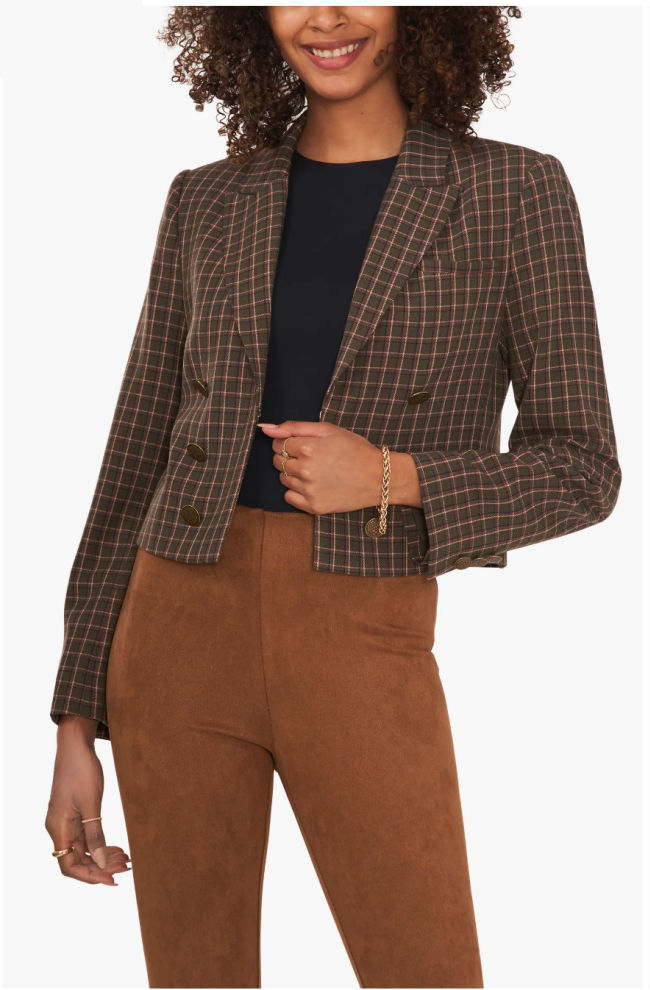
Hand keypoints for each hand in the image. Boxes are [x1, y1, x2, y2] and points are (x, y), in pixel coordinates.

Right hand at [45, 716, 130, 885]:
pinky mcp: (75, 814)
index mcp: (58, 827)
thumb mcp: (91, 802)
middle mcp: (59, 828)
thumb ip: (95, 832)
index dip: (90, 876)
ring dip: (103, 857)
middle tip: (126, 867)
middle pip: (77, 860)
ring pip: (84, 850)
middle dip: (101, 867)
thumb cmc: (81, 769)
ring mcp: (67, 822)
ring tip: (126, 859)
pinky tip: (117, 848)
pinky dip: (101, 844)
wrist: (76, 744)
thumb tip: (100, 862)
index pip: (69, 865)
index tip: (112, 880)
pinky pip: (86, 837)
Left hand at [258, 420, 383, 513]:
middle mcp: (305, 471)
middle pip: (278, 462)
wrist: (378, 477)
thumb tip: (265, 428)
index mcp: (307, 448)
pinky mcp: (313, 506)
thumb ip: (294, 427)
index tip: (303, 445)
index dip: (288, 442)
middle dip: (289, 457)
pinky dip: (296, 491)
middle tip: (310, 457)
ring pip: (283, 479)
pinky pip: (289, 497)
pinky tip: (313, 485)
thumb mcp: (327, 430)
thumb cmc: (354, 449)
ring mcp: (309, 490)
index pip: (278, 444)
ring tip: (315, 471)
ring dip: (293, 474)